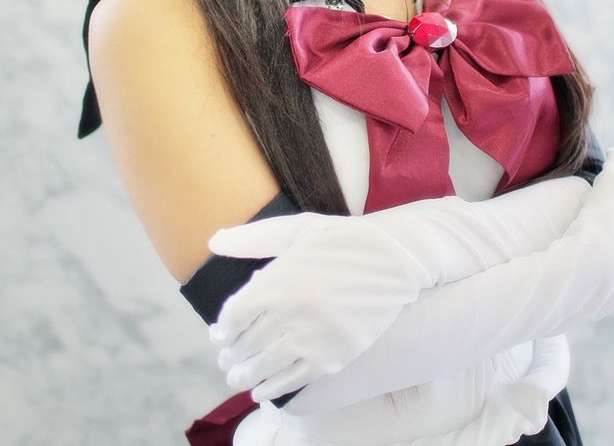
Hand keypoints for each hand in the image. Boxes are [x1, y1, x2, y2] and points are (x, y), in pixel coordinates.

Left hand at [207, 210, 430, 400]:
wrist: (393, 260)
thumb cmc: (342, 240)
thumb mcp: (297, 229)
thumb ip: (254, 238)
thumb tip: (214, 242)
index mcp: (277, 281)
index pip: (234, 316)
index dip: (223, 329)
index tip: (219, 335)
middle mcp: (290, 313)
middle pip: (247, 344)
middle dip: (231, 355)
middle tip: (225, 361)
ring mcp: (312, 338)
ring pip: (266, 366)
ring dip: (246, 375)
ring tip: (237, 378)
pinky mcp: (333, 357)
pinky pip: (294, 380)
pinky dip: (273, 388)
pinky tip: (263, 391)